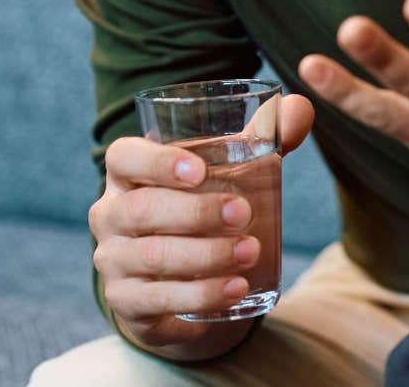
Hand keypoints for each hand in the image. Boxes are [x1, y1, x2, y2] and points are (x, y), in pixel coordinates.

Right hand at [88, 95, 315, 349]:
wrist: (179, 276)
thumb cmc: (202, 204)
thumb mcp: (228, 169)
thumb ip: (261, 137)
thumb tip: (298, 108)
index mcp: (127, 173)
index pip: (124, 157)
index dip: (156, 161)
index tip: (200, 170)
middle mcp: (110, 214)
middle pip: (141, 209)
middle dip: (196, 212)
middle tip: (244, 214)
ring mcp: (113, 259)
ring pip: (152, 256)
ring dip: (206, 255)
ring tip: (251, 251)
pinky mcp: (126, 301)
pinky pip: (158, 299)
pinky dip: (201, 294)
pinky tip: (236, 288)